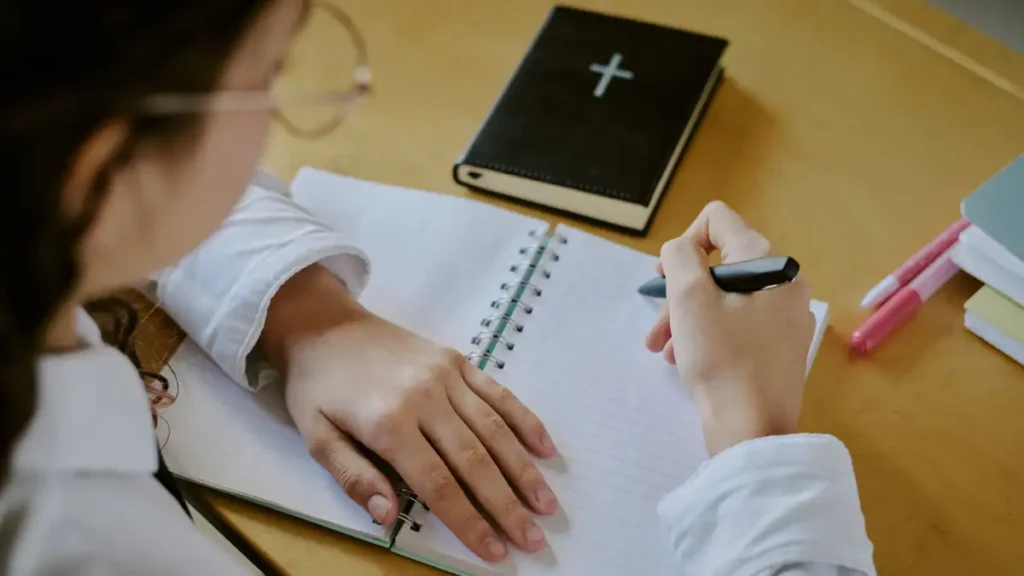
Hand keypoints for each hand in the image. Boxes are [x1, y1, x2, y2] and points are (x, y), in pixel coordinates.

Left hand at [262, 266, 557, 562]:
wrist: (323, 323)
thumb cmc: (316, 387)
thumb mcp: (316, 436)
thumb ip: (353, 477)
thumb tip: (388, 516)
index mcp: (388, 423)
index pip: (438, 483)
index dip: (469, 521)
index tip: (494, 551)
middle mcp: (424, 398)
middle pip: (474, 460)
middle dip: (506, 504)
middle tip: (533, 539)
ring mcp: (445, 375)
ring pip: (493, 429)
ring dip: (523, 470)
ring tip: (545, 505)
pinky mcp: (456, 360)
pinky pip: (497, 393)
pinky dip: (524, 421)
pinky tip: (545, 448)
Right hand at [645, 202, 814, 455]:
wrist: (753, 428)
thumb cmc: (721, 358)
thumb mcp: (689, 298)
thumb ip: (680, 257)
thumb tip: (680, 251)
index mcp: (769, 263)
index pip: (718, 221)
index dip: (684, 241)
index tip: (666, 278)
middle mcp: (785, 283)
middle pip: (718, 266)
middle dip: (679, 293)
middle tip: (656, 326)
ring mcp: (786, 317)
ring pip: (724, 299)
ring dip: (686, 318)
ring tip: (664, 350)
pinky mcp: (781, 347)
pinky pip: (737, 324)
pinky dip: (708, 334)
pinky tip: (686, 360)